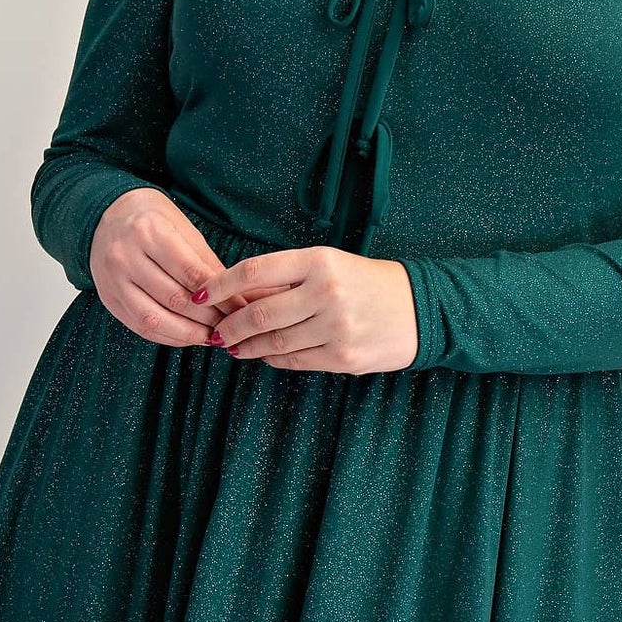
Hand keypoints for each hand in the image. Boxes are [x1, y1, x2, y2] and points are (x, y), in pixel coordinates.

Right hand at [90, 187, 230, 345]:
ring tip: (210, 336)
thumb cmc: (152, 220)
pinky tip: (187, 336)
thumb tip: (234, 298)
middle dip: (207, 318)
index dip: (219, 296)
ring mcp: (112, 280)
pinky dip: (167, 336)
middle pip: (174, 299)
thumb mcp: (183, 229)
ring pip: (154, 319)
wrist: (106, 216)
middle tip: (230, 327)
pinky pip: (140, 327)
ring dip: (187, 334)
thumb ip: (206, 263)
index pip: (191, 272)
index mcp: (149, 231)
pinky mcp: (108, 299)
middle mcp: (125, 255)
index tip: (240, 309)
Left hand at [194, 246, 418, 372]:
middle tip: (216, 331)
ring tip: (233, 347)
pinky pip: (294, 361)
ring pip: (274, 342)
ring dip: (246, 347)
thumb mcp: (330, 264)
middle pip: (259, 313)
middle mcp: (327, 292)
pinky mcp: (344, 357)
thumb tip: (236, 296)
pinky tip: (263, 355)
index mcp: (320, 261)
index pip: (255, 271)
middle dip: (230, 326)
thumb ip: (287, 277)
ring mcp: (336, 328)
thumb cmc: (367, 282)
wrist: (420, 309)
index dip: (221, 284)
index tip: (201, 295)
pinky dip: (272, 358)